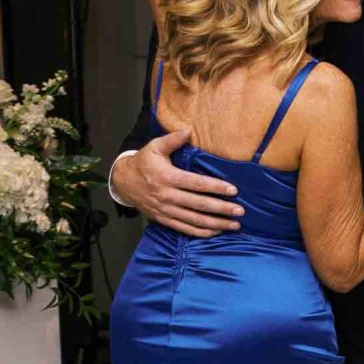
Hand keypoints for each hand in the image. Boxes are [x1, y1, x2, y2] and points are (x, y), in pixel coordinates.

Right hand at [113, 131, 244, 237]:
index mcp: (167, 177)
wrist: (123, 182)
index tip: (233, 190)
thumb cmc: (143, 162)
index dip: (216, 187)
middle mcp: (168, 196)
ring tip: (234, 224)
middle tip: (240, 211)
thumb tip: (189, 130)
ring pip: (195, 220)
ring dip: (216, 224)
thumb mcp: (154, 147)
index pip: (197, 184)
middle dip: (222, 209)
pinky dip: (201, 232)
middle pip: (199, 205)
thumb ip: (173, 140)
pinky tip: (216, 232)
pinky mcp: (164, 219)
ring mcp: (166, 210)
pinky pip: (185, 229)